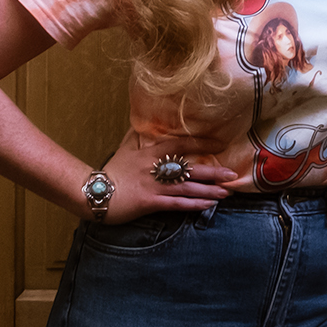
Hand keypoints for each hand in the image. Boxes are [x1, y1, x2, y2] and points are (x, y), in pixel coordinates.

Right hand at [92, 131, 237, 220]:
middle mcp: (157, 168)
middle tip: (232, 174)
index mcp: (152, 152)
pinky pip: (177, 204)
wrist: (94, 191)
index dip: (203, 144)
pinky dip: (194, 205)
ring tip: (227, 192)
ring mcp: (154, 186)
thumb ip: (137, 135)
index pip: (182, 144)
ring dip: (209, 191)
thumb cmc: (112, 170)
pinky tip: (208, 205)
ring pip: (188, 188)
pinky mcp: (150, 202)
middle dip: (214, 172)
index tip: (220, 144)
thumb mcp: (125, 148)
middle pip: (191, 168)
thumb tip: (142, 121)